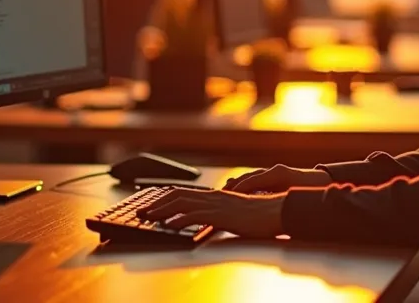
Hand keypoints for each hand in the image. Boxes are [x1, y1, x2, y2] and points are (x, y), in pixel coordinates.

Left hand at [144, 188, 285, 238]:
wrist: (276, 211)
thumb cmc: (259, 216)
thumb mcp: (235, 213)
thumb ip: (220, 213)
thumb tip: (209, 219)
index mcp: (215, 196)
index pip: (184, 193)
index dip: (166, 198)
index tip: (152, 205)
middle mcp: (212, 196)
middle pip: (178, 196)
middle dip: (157, 204)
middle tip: (142, 212)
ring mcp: (216, 204)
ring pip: (182, 203)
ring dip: (162, 210)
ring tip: (148, 218)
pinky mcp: (220, 215)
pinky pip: (195, 215)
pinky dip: (180, 219)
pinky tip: (170, 225)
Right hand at [223, 164, 330, 192]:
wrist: (322, 181)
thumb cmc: (311, 189)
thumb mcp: (296, 194)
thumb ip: (282, 199)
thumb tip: (267, 205)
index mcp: (278, 173)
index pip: (253, 180)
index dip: (240, 188)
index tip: (227, 195)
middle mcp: (274, 171)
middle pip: (249, 177)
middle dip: (234, 185)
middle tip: (220, 194)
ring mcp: (274, 173)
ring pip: (251, 178)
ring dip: (238, 184)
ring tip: (225, 191)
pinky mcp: (274, 178)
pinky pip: (257, 180)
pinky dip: (246, 185)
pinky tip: (239, 192)